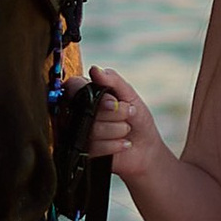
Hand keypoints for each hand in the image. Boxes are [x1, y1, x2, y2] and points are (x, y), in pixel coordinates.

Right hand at [84, 65, 167, 186]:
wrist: (146, 149)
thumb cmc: (136, 119)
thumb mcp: (129, 95)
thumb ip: (113, 81)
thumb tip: (95, 69)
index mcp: (86, 93)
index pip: (74, 86)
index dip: (96, 95)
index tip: (116, 102)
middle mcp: (77, 111)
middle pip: (84, 108)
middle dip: (114, 113)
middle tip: (128, 115)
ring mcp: (78, 132)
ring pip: (90, 129)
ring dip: (117, 129)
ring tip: (126, 130)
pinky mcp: (81, 152)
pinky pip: (92, 146)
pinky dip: (113, 145)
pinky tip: (123, 143)